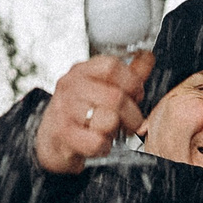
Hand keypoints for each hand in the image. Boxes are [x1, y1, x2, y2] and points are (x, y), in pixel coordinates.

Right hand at [34, 52, 153, 174]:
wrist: (53, 138)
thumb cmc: (83, 112)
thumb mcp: (103, 88)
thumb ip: (128, 74)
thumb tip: (148, 55)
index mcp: (82, 71)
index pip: (112, 66)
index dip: (132, 83)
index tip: (136, 95)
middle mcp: (70, 86)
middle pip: (116, 96)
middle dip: (132, 115)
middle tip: (130, 122)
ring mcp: (65, 108)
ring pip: (108, 119)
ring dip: (117, 131)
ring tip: (111, 131)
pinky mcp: (64, 133)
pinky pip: (97, 142)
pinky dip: (104, 147)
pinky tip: (99, 143)